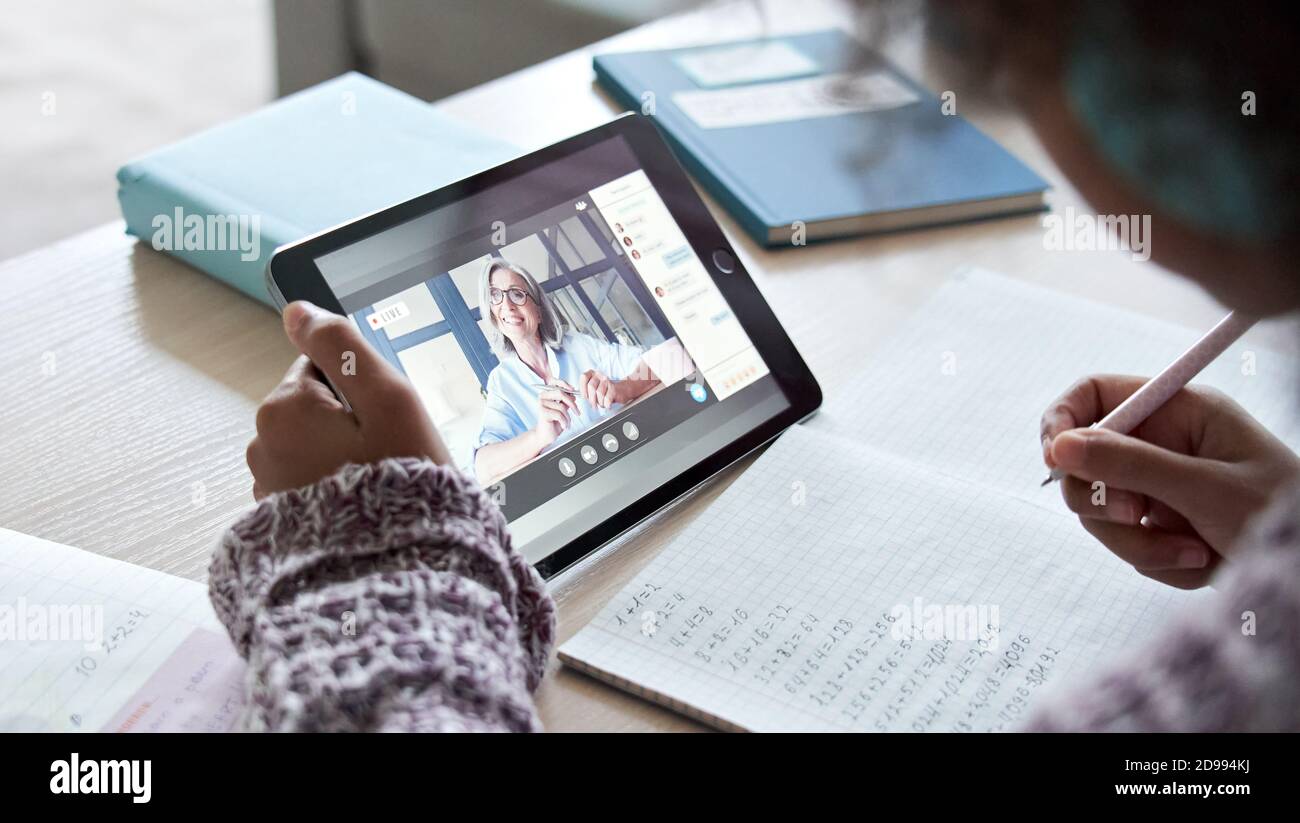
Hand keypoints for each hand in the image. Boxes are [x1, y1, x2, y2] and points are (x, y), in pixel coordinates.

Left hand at [246, 301, 449, 498]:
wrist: (394, 568)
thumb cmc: (400, 479)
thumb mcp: (388, 398)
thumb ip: (341, 345)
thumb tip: (297, 311)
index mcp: (283, 407)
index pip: (322, 369)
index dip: (363, 390)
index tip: (385, 422)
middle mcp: (262, 443)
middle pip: (315, 408)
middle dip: (350, 424)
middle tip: (387, 454)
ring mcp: (267, 484)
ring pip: (312, 445)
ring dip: (341, 456)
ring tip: (376, 484)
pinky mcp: (277, 518)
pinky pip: (308, 482)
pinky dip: (332, 487)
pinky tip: (361, 507)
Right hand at [532, 381, 577, 447]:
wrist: (545, 435)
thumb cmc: (553, 423)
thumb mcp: (562, 410)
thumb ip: (565, 401)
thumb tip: (573, 395)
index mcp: (547, 394)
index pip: (555, 382)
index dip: (565, 384)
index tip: (573, 390)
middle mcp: (542, 397)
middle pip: (561, 393)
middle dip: (572, 404)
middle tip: (577, 412)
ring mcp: (542, 404)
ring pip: (561, 406)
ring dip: (568, 417)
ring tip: (567, 423)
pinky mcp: (543, 413)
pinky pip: (559, 415)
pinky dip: (564, 422)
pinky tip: (563, 426)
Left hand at [579, 369, 618, 408]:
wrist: (621, 390)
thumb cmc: (604, 391)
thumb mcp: (593, 388)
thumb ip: (585, 390)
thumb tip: (576, 395)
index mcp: (592, 374)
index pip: (584, 377)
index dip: (583, 388)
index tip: (585, 397)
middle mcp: (599, 375)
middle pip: (591, 386)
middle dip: (591, 399)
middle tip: (593, 404)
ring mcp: (607, 380)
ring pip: (599, 393)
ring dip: (599, 402)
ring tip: (601, 404)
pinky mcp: (613, 388)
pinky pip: (607, 398)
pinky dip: (606, 404)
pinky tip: (607, 405)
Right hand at [1041, 374, 1299, 588]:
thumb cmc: (1279, 512)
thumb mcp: (1203, 487)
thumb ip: (1129, 464)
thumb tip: (1059, 447)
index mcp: (1177, 411)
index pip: (1093, 397)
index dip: (1063, 423)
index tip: (1054, 460)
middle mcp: (1161, 443)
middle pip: (1085, 462)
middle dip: (1104, 501)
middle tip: (1135, 517)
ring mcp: (1157, 485)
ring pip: (1100, 512)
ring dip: (1138, 543)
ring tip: (1191, 553)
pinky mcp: (1160, 525)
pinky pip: (1125, 544)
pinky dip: (1156, 561)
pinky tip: (1200, 562)